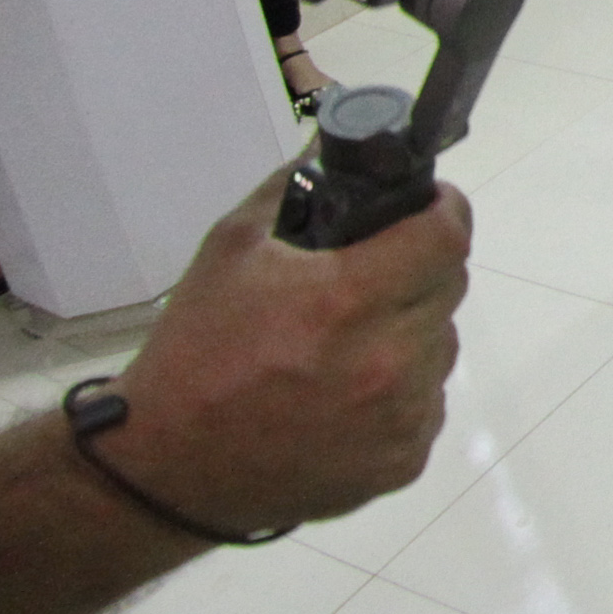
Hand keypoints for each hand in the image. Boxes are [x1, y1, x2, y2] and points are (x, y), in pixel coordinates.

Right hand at [100, 167, 471, 534]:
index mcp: (349, 300)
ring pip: (439, 347)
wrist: (165, 471)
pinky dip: (398, 392)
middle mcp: (389, 359)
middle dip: (417, 269)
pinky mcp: (403, 461)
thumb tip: (330, 142)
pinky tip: (343, 398)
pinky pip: (425, 404)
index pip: (446, 235)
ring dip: (408, 333)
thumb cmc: (195, 355)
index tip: (426, 206)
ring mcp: (402, 416)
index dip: (441, 211)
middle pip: (447, 287)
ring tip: (344, 345)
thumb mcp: (229, 252)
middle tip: (371, 274)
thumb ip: (289, 189)